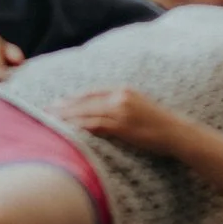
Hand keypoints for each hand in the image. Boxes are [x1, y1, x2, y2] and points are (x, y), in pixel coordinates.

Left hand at [55, 88, 187, 153]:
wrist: (178, 133)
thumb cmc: (160, 125)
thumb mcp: (140, 107)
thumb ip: (122, 107)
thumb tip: (104, 114)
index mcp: (123, 90)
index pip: (91, 92)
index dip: (73, 98)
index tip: (59, 103)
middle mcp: (120, 96)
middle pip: (85, 101)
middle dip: (64, 106)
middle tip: (45, 111)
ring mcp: (121, 110)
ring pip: (87, 112)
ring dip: (67, 117)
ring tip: (51, 122)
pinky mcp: (122, 125)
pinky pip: (95, 125)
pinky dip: (80, 127)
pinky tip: (69, 131)